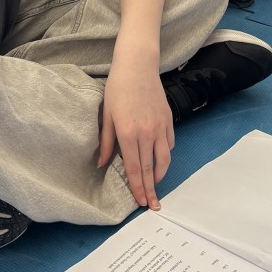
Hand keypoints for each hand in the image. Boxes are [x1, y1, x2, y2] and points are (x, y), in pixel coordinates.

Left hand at [99, 61, 174, 209]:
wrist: (137, 65)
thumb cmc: (118, 88)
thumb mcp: (107, 115)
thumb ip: (105, 142)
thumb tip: (101, 164)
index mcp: (128, 134)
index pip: (133, 168)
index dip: (137, 188)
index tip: (140, 202)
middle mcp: (147, 133)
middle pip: (149, 168)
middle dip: (150, 190)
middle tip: (152, 206)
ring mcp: (160, 126)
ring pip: (164, 158)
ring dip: (160, 175)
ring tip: (156, 185)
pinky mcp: (168, 119)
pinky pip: (169, 143)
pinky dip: (165, 154)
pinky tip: (159, 159)